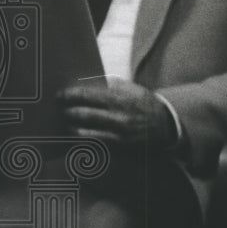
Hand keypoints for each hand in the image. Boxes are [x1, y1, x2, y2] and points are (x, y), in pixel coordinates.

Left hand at [60, 77, 177, 151]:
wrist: (165, 126)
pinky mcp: (119, 146)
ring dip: (72, 127)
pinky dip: (84, 139)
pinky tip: (78, 135)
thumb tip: (93, 81)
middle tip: (60, 109)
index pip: (89, 96)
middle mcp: (119, 117)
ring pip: (86, 132)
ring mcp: (118, 133)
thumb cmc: (146, 105)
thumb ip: (115, 84)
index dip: (71, 95)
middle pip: (84, 114)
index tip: (61, 95)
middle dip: (68, 112)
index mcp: (121, 99)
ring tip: (67, 124)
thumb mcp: (134, 89)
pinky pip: (95, 143)